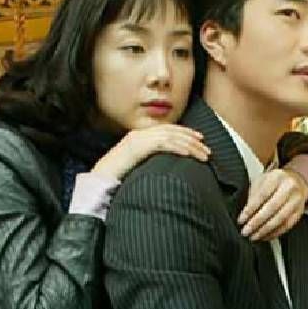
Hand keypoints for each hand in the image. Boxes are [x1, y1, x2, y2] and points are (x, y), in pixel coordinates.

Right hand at [92, 125, 210, 180]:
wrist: (100, 178)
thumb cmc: (117, 176)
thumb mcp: (137, 165)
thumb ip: (150, 160)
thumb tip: (166, 165)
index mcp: (140, 136)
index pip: (167, 130)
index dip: (185, 133)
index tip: (200, 139)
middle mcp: (141, 134)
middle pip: (173, 131)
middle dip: (192, 139)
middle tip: (207, 149)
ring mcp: (139, 139)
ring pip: (171, 137)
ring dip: (190, 146)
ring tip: (203, 155)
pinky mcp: (138, 146)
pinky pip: (163, 144)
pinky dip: (178, 147)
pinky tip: (189, 153)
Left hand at [240, 169, 307, 241]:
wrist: (295, 181)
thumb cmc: (274, 182)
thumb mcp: (261, 182)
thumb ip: (253, 195)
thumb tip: (245, 215)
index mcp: (276, 177)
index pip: (261, 196)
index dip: (250, 210)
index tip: (241, 220)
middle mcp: (288, 188)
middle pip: (271, 208)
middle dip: (256, 222)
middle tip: (246, 231)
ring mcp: (296, 200)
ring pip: (280, 219)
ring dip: (265, 230)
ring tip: (254, 236)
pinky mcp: (299, 212)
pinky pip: (287, 225)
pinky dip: (275, 233)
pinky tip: (265, 236)